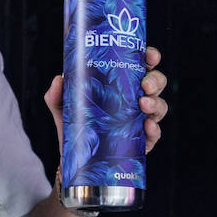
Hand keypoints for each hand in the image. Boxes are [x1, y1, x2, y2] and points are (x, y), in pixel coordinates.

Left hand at [42, 45, 168, 153]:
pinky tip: (147, 126)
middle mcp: (135, 100)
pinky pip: (154, 134)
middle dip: (156, 80)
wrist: (74, 160)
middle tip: (145, 84)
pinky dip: (154, 129)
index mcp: (121, 85)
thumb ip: (56, 95)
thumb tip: (59, 79)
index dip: (150, 57)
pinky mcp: (141, 142)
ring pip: (159, 106)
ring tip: (144, 104)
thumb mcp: (62, 108)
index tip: (149, 56)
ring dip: (156, 103)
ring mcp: (140, 121)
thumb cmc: (73, 126)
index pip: (141, 66)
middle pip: (156, 84)